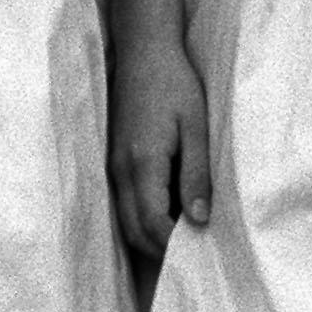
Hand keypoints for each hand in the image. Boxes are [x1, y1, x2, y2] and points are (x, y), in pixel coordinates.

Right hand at [112, 32, 210, 257]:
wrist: (143, 53)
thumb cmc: (175, 85)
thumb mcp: (196, 127)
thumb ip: (196, 175)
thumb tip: (199, 220)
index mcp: (142, 163)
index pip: (153, 224)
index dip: (174, 246)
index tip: (200, 255)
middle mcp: (120, 170)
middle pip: (134, 231)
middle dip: (161, 251)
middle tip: (192, 259)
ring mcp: (111, 167)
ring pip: (124, 223)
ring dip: (149, 238)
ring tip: (181, 242)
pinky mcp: (112, 161)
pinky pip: (122, 205)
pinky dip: (141, 220)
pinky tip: (165, 216)